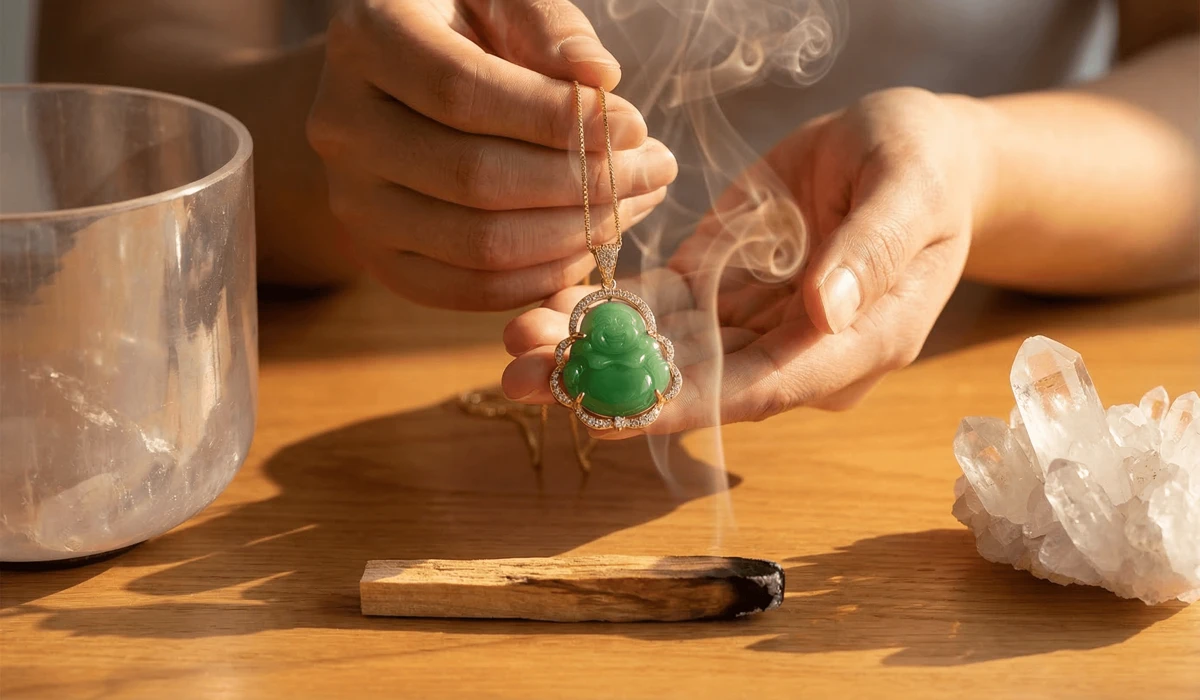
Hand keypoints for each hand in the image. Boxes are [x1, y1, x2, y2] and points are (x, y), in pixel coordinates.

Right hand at [306, 0, 677, 309]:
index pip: (462, 93)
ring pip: (476, 245)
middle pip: (474, 178)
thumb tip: (598, 80)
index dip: (555, 119)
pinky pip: (466, 290)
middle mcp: (342, 126)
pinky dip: (539, 278)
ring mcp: (354, 203)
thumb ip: (546, 24)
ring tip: (633, 203)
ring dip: (574, 235)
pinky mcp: (380, 259)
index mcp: (365, 40)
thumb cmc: (462, 28)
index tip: (633, 125)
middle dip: (582, 183)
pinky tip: (587, 245)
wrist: (396, 87)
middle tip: (652, 170)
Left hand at [500, 87, 989, 433]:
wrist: (912, 153)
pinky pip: (662, 307)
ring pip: (668, 349)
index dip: (684, 405)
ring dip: (592, 350)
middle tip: (527, 380)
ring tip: (516, 345)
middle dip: (612, 384)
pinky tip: (551, 308)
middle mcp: (796, 348)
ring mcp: (754, 321)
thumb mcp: (909, 194)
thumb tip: (826, 312)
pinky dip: (608, 310)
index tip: (609, 411)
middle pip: (699, 382)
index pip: (762, 387)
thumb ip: (872, 253)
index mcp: (854, 344)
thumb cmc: (925, 168)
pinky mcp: (724, 286)